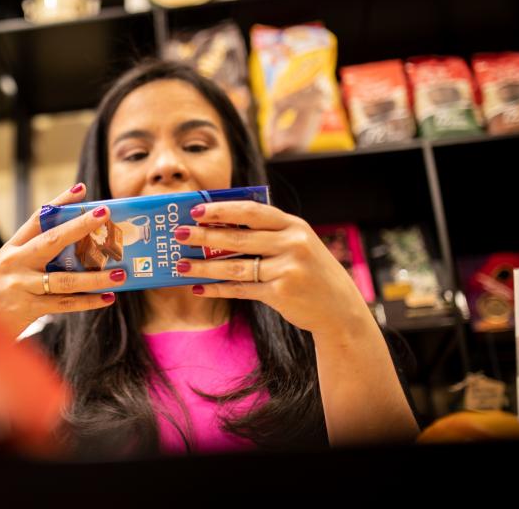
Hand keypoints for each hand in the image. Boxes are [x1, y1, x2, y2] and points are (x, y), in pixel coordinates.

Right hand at [0, 183, 125, 336]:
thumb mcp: (7, 267)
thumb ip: (33, 256)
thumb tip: (77, 249)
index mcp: (11, 249)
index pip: (38, 218)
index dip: (60, 202)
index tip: (81, 190)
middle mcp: (16, 263)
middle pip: (53, 240)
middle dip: (80, 225)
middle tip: (104, 213)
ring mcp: (22, 286)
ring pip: (66, 279)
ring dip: (96, 277)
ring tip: (121, 272)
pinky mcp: (29, 308)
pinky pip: (65, 304)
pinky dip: (88, 301)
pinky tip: (107, 298)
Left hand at [172, 200, 372, 339]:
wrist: (339, 309)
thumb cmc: (310, 271)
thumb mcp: (298, 243)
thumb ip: (268, 233)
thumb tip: (219, 226)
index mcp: (293, 225)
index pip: (251, 210)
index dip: (221, 209)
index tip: (195, 209)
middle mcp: (292, 243)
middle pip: (238, 236)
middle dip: (204, 235)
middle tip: (178, 234)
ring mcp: (287, 269)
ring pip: (235, 265)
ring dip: (204, 266)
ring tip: (181, 265)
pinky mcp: (281, 293)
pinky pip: (241, 289)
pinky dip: (218, 288)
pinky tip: (199, 288)